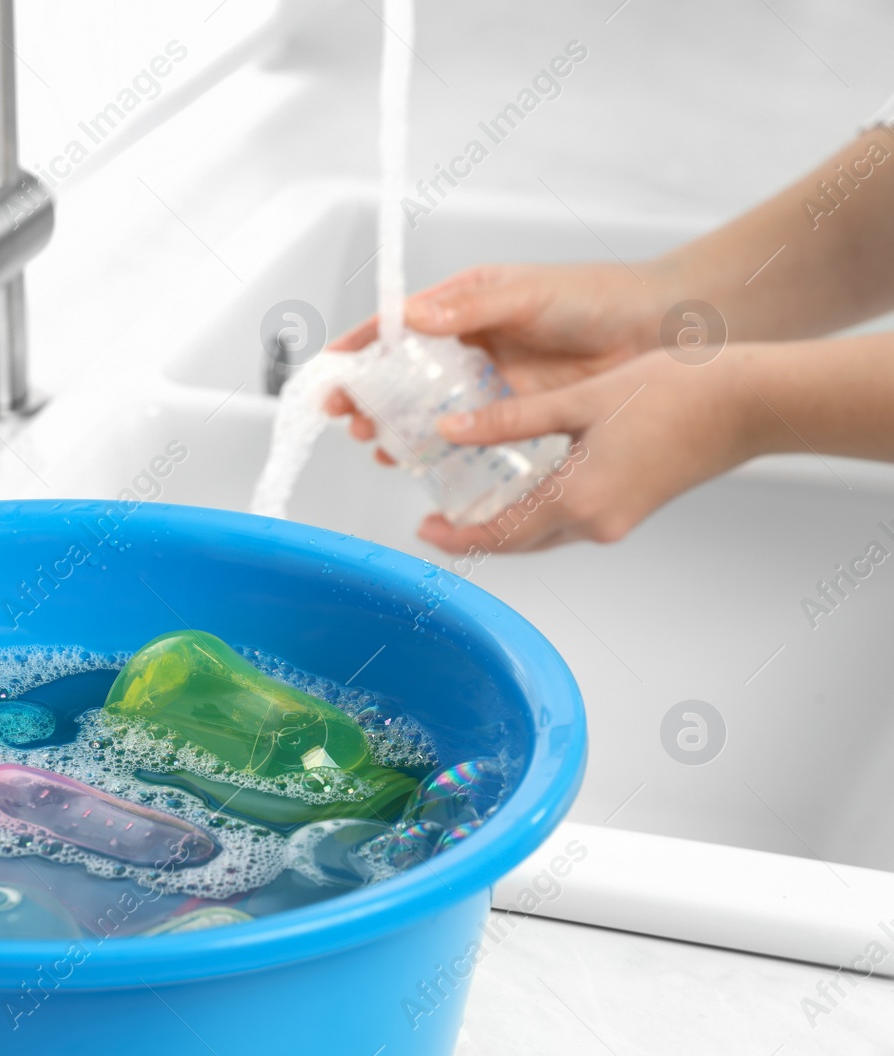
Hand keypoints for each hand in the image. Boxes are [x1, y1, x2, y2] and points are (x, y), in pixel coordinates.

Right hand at [324, 262, 668, 457]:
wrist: (659, 332)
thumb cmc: (597, 297)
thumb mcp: (527, 295)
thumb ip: (470, 307)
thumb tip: (412, 315)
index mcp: (462, 303)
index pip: (395, 324)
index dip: (359, 347)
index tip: (329, 369)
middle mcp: (465, 342)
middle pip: (400, 373)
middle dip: (368, 396)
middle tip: (348, 418)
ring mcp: (485, 381)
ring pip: (425, 407)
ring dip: (396, 426)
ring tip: (377, 444)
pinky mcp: (509, 414)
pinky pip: (463, 434)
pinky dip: (436, 448)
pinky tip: (418, 461)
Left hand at [416, 345, 763, 552]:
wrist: (752, 403)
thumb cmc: (677, 392)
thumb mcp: (579, 399)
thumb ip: (510, 420)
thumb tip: (451, 431)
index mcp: (578, 500)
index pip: (498, 535)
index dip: (456, 535)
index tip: (423, 529)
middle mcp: (596, 522)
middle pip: (518, 543)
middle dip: (475, 536)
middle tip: (436, 520)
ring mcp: (618, 520)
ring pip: (545, 535)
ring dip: (507, 526)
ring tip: (470, 504)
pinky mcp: (633, 508)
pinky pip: (571, 522)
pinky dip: (538, 513)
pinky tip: (523, 489)